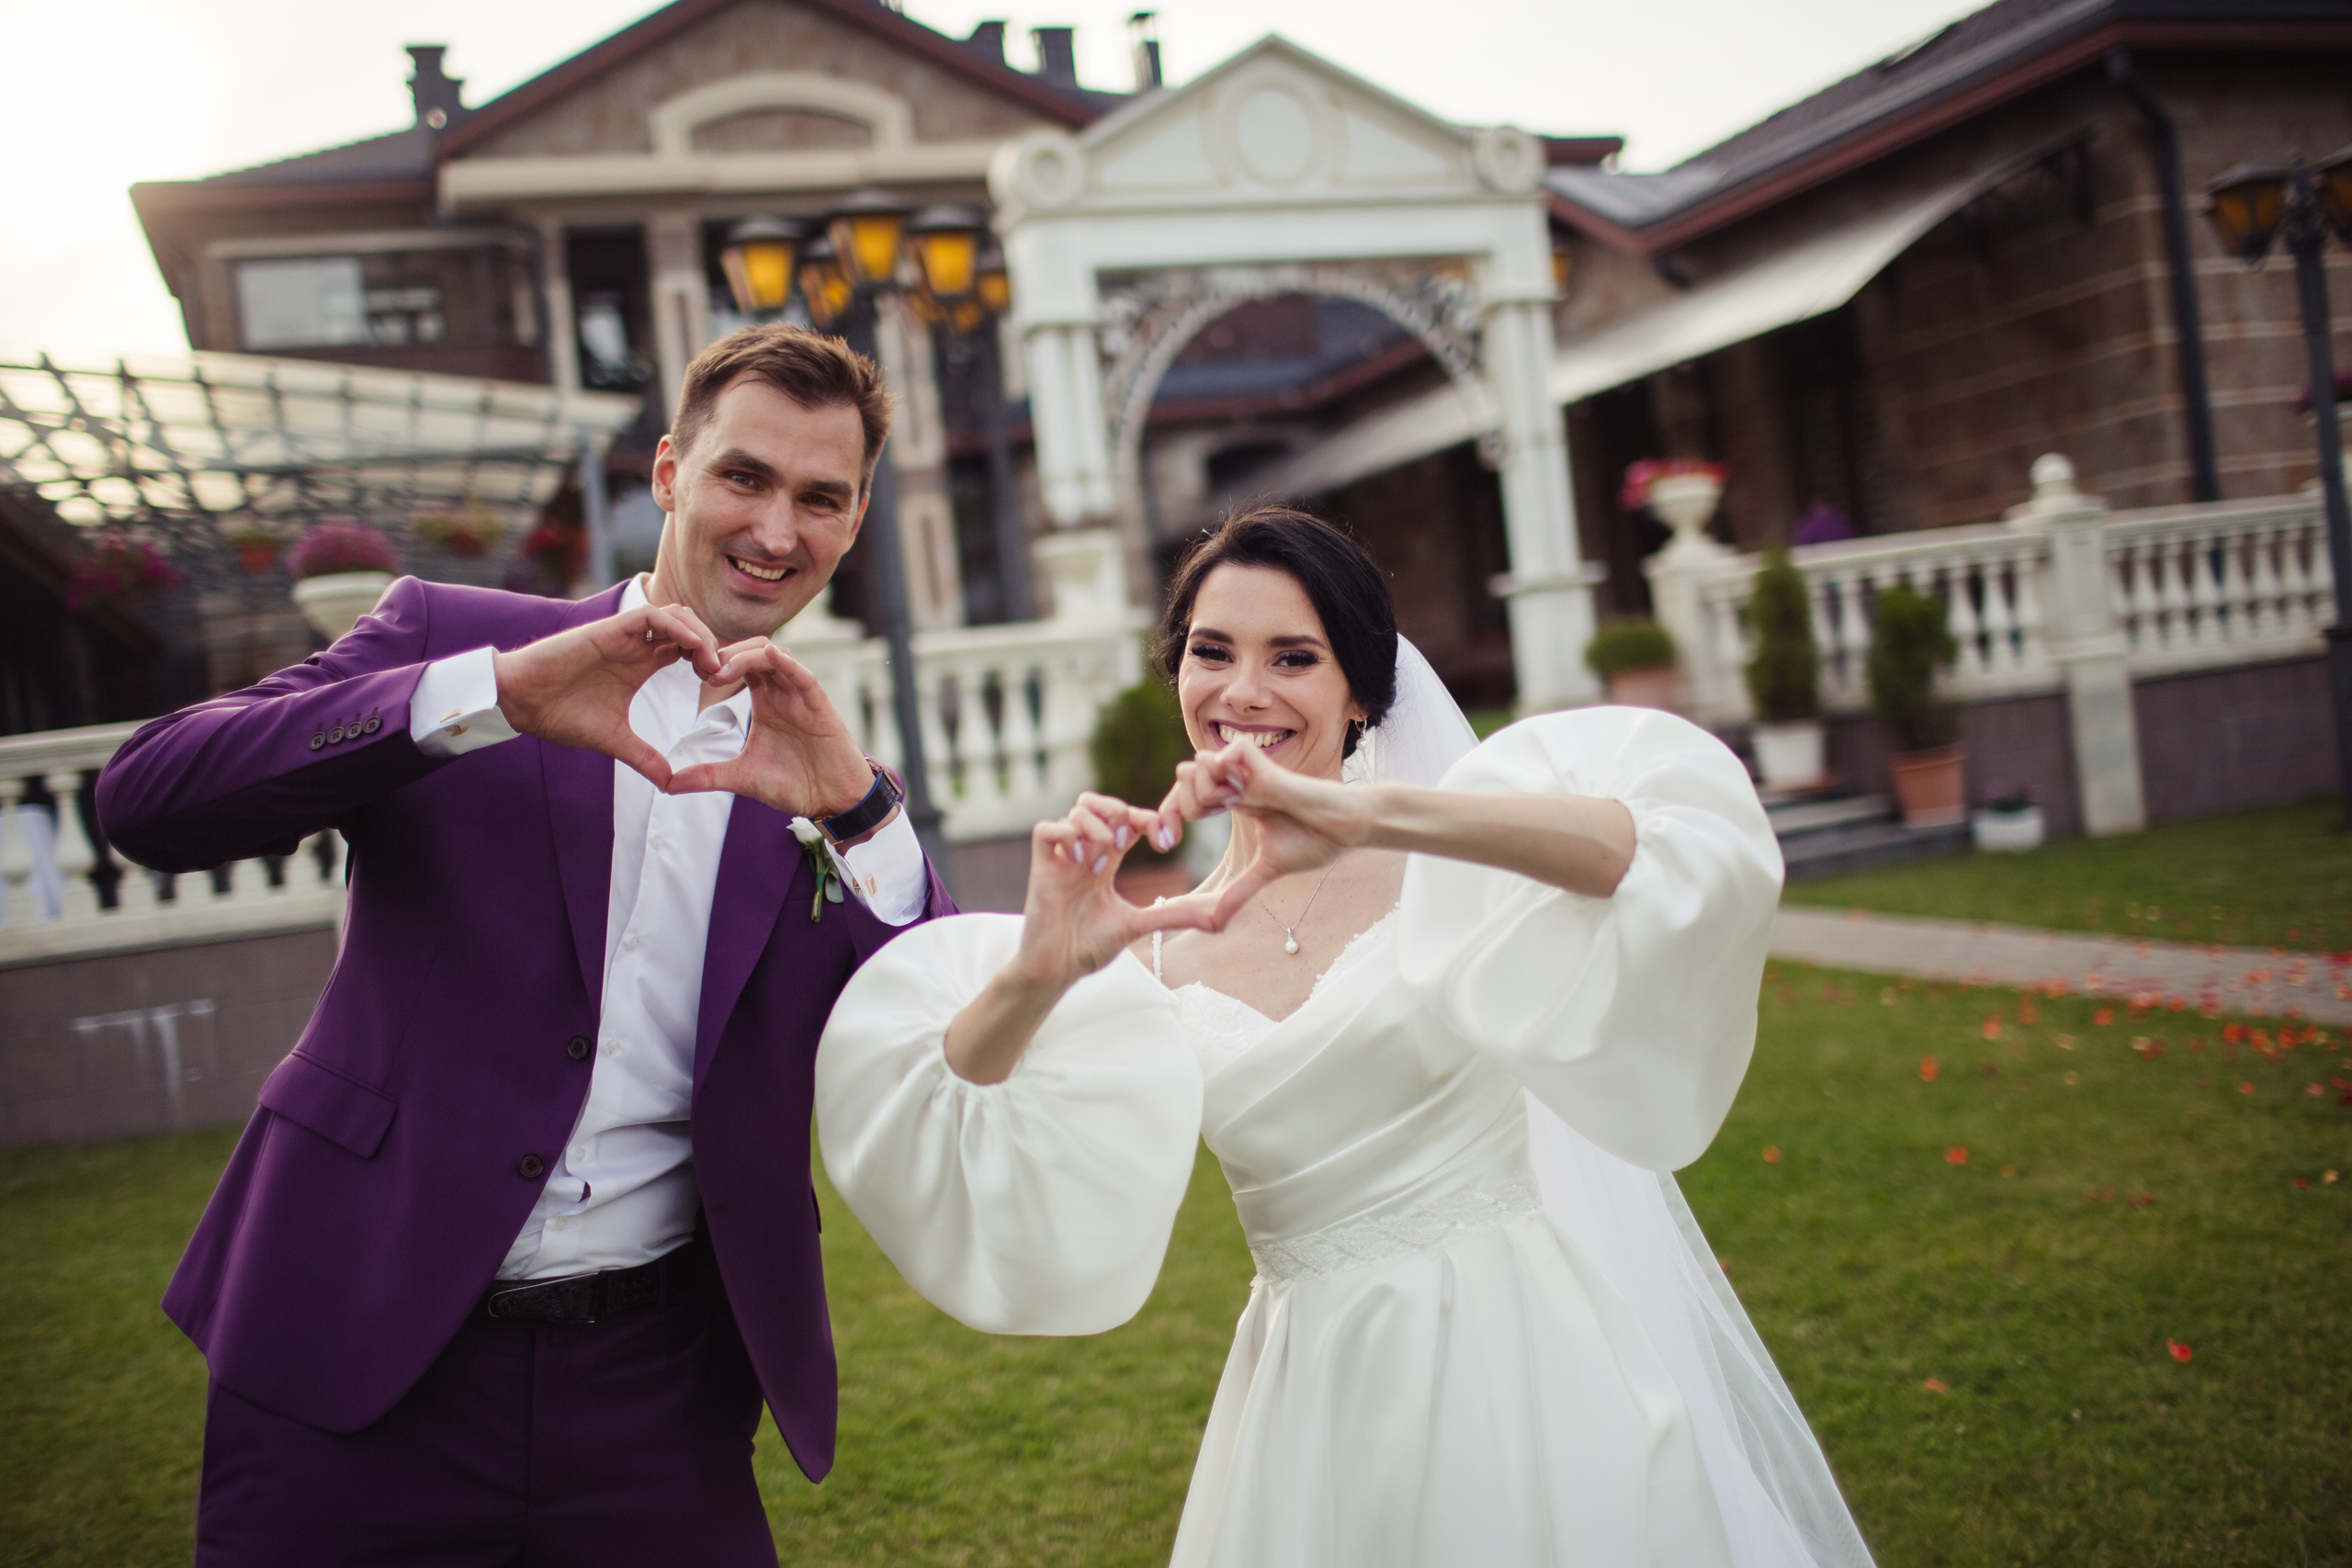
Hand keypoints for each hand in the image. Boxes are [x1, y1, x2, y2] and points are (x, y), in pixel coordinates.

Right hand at [493, 603, 722, 788]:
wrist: (522, 702)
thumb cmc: (561, 715)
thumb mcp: (614, 740)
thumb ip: (644, 757)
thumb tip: (670, 784)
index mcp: (641, 664)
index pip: (687, 649)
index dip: (709, 661)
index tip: (720, 685)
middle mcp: (636, 645)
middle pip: (689, 627)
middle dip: (712, 645)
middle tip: (722, 674)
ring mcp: (624, 635)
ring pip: (676, 615)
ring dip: (700, 634)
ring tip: (711, 664)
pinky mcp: (610, 628)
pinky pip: (653, 614)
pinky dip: (677, 626)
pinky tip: (692, 649)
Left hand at [665, 640, 875, 819]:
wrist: (832, 801)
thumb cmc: (795, 784)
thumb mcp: (741, 777)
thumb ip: (706, 775)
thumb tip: (667, 784)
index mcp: (765, 700)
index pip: (737, 663)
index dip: (713, 660)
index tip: (688, 669)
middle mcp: (783, 691)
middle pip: (754, 649)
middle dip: (725, 651)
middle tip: (700, 667)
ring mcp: (801, 696)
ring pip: (776, 655)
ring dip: (747, 656)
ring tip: (721, 670)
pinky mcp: (820, 706)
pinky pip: (804, 676)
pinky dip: (788, 664)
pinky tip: (771, 655)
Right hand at [1012, 793, 1220, 990]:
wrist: (1056, 970)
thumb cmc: (1090, 948)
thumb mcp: (1138, 926)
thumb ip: (1173, 917)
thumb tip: (1217, 923)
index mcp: (1106, 862)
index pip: (1127, 819)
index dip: (1148, 819)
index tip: (1166, 843)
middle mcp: (1084, 853)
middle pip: (1098, 802)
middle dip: (1120, 812)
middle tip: (1127, 845)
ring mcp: (1061, 859)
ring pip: (1077, 810)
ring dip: (1097, 831)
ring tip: (1099, 866)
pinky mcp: (1041, 869)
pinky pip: (1046, 829)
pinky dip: (1067, 836)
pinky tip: (1079, 862)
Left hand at [1154, 741, 1375, 928]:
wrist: (1347, 829)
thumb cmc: (1315, 841)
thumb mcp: (1266, 871)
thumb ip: (1238, 893)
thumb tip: (1215, 925)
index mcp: (1234, 801)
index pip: (1186, 798)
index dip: (1168, 816)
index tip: (1166, 844)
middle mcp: (1237, 782)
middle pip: (1182, 777)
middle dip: (1174, 808)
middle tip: (1184, 833)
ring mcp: (1248, 772)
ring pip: (1196, 765)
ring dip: (1202, 795)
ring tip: (1230, 812)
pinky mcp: (1263, 765)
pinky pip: (1224, 756)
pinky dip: (1224, 777)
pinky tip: (1244, 797)